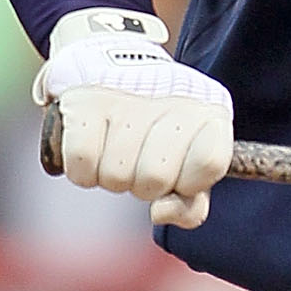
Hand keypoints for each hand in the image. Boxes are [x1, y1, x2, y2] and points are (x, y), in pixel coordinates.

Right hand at [36, 11, 234, 227]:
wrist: (114, 78)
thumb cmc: (160, 141)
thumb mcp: (185, 173)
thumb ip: (188, 205)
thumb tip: (160, 213)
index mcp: (208, 116)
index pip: (208, 162)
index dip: (189, 182)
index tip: (181, 176)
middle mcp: (172, 102)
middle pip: (155, 178)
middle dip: (145, 184)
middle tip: (142, 162)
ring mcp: (126, 101)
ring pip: (116, 176)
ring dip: (114, 176)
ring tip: (118, 152)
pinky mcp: (84, 103)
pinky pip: (82, 164)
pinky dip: (84, 170)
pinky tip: (94, 148)